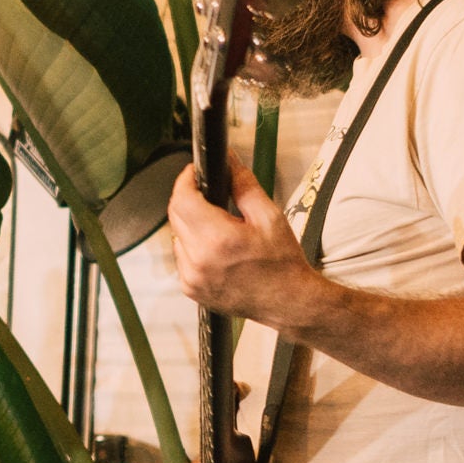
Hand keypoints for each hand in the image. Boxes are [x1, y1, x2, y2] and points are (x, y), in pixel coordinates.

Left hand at [167, 164, 317, 323]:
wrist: (287, 302)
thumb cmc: (282, 263)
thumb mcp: (269, 216)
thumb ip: (244, 185)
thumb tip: (228, 160)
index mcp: (218, 239)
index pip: (182, 199)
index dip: (185, 180)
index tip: (194, 172)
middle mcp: (198, 260)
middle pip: (176, 215)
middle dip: (189, 199)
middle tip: (210, 196)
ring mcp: (191, 277)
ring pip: (176, 235)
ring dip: (191, 224)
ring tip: (219, 227)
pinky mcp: (190, 289)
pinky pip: (181, 257)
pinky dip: (193, 247)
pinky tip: (216, 249)